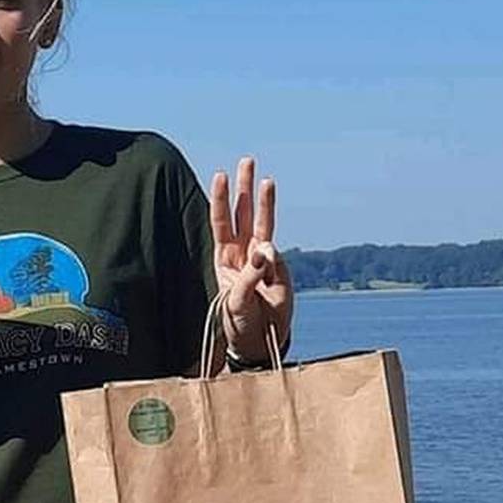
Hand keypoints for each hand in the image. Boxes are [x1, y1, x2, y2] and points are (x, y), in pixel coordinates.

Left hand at [210, 159, 294, 362]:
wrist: (261, 341)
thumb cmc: (240, 321)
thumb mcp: (237, 302)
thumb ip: (250, 276)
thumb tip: (267, 248)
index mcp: (225, 258)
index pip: (222, 222)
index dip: (222, 200)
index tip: (221, 176)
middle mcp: (243, 252)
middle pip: (243, 214)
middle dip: (244, 188)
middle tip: (246, 160)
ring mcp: (264, 258)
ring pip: (264, 224)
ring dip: (265, 201)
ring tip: (267, 179)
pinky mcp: (281, 269)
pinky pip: (278, 258)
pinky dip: (274, 262)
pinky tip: (270, 277)